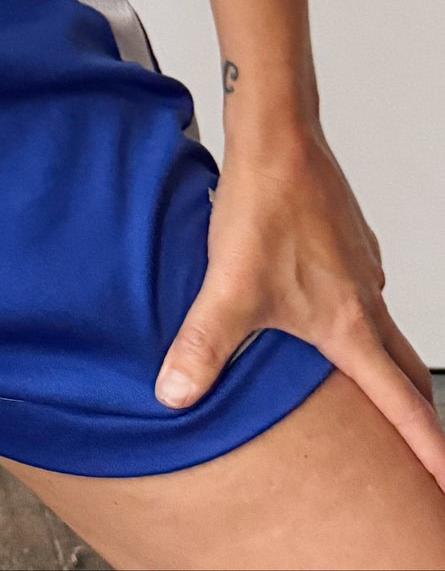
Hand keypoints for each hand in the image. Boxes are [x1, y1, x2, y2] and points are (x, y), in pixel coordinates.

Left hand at [154, 124, 444, 490]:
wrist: (278, 137)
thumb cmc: (264, 208)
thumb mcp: (228, 287)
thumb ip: (203, 346)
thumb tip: (174, 394)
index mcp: (349, 328)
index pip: (402, 407)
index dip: (430, 452)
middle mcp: (367, 302)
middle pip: (408, 374)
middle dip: (420, 417)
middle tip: (426, 455)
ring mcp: (363, 270)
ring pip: (387, 332)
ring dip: (389, 365)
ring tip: (375, 389)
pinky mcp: (350, 243)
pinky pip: (366, 293)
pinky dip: (362, 317)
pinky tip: (331, 313)